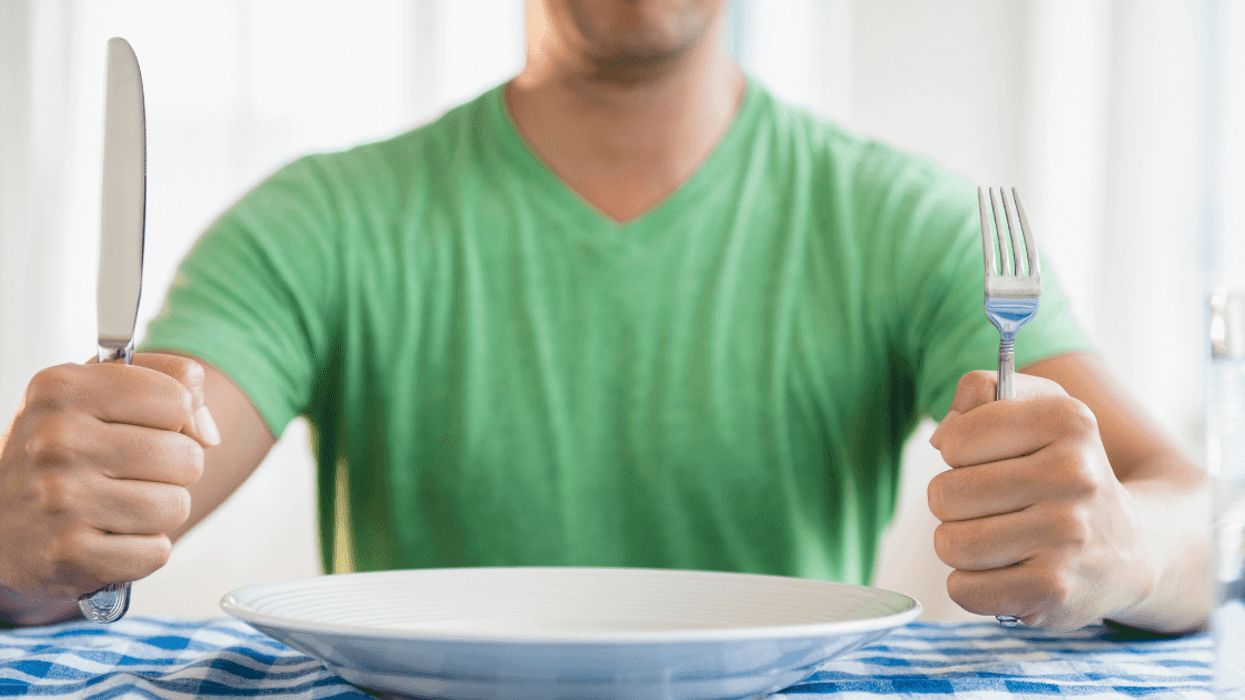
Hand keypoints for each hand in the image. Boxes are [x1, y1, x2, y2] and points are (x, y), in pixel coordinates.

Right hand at [0, 354, 218, 625]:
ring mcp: (59, 500)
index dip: (174, 418)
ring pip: (177, 506)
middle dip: (172, 470)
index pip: (177, 399)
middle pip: (187, 456)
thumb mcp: (101, 391)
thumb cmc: (65, 448)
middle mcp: (55, 441)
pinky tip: (108, 536)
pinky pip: (157, 552)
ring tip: (118, 504)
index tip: (141, 427)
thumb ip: (172, 381)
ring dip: (160, 511)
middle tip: (129, 473)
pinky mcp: (68, 554)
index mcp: (63, 388)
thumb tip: (210, 435)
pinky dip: (143, 549)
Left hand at [926, 370, 1156, 630]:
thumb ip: (981, 393)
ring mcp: (1067, 538)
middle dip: (954, 503)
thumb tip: (942, 437)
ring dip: (960, 546)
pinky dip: (971, 585)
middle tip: (994, 506)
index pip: (955, 441)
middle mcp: (1075, 476)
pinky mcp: (1054, 591)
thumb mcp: (1038, 409)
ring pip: (949, 544)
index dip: (958, 453)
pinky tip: (1007, 573)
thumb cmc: (1063, 471)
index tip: (991, 460)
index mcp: (1068, 421)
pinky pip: (963, 589)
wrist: (1131, 549)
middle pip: (944, 495)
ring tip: (1000, 540)